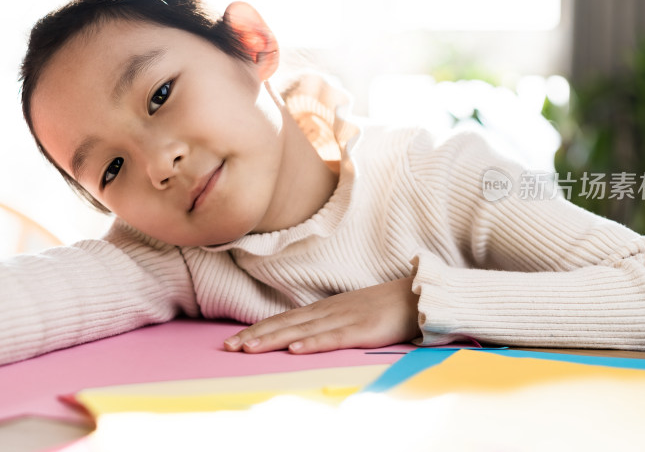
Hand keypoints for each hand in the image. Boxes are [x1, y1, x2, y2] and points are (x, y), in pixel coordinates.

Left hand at [223, 276, 419, 353]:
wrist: (416, 296)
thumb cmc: (383, 308)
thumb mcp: (348, 314)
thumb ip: (327, 323)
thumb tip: (302, 336)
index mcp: (324, 309)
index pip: (284, 319)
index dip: (258, 329)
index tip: (234, 340)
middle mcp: (328, 311)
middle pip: (285, 324)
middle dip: (256, 335)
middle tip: (229, 347)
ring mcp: (344, 318)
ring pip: (302, 330)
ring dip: (274, 339)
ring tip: (249, 348)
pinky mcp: (361, 329)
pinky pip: (333, 338)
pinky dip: (312, 343)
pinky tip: (295, 349)